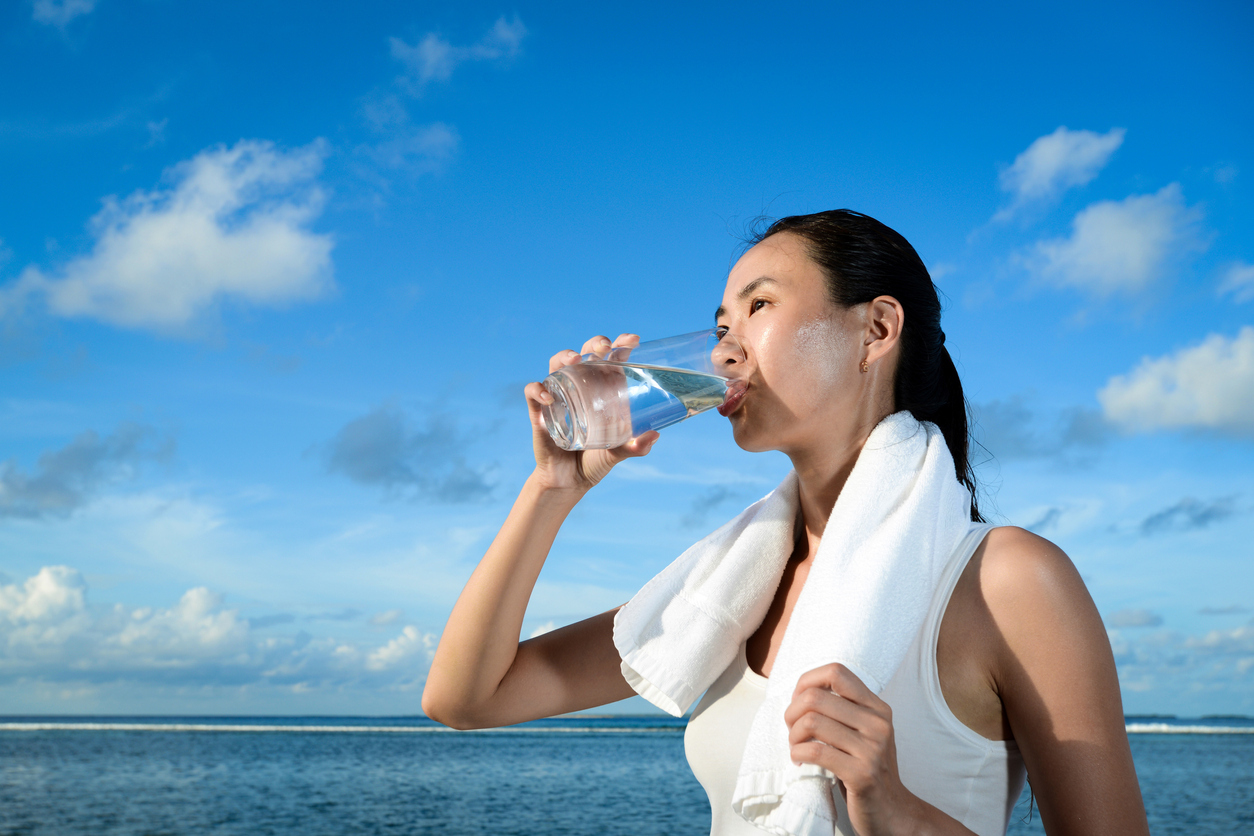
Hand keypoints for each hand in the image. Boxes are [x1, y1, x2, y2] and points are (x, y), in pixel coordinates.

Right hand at [524, 333, 658, 491]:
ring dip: (564, 355)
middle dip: (594, 343)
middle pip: (584, 354)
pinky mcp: (538, 411)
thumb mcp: (616, 454)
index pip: (610, 360)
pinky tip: (549, 397)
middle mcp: (579, 388)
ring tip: (575, 360)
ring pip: (556, 363)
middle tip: (604, 347)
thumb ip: (633, 447)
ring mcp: (558, 397)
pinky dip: (538, 389)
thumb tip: (654, 435)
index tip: (633, 341)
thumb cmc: (593, 462)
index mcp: (601, 391)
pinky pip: (532, 392)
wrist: (567, 483)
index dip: (620, 345)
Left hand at [785, 664, 923, 835]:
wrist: (892, 811)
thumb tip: (801, 691)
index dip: (807, 681)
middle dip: (792, 713)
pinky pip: (815, 751)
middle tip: (792, 731)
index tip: (798, 702)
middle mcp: (878, 723)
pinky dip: (798, 753)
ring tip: (796, 747)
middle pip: (815, 697)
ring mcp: (872, 749)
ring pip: (811, 722)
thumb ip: (843, 709)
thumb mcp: (863, 731)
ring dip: (793, 736)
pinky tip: (799, 759)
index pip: (835, 672)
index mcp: (877, 707)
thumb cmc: (866, 768)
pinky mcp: (862, 774)